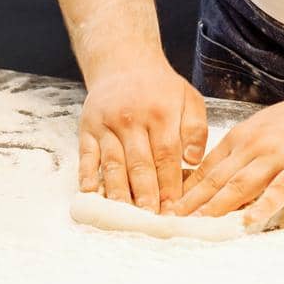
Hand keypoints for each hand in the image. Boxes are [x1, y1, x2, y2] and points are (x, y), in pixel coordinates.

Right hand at [78, 57, 207, 214]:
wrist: (123, 61)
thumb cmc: (160, 88)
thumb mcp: (188, 98)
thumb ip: (196, 129)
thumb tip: (192, 161)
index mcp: (161, 112)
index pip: (166, 156)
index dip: (170, 185)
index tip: (174, 210)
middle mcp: (132, 119)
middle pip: (139, 164)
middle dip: (146, 196)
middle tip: (151, 222)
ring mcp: (107, 124)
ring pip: (113, 164)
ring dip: (119, 193)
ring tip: (126, 217)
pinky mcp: (88, 128)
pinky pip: (87, 157)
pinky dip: (88, 178)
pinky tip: (94, 196)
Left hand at [166, 92, 283, 232]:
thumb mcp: (264, 130)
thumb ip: (244, 153)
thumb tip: (223, 182)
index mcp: (242, 137)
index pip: (206, 168)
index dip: (186, 191)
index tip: (167, 210)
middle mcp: (254, 146)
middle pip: (216, 179)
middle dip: (191, 204)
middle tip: (170, 224)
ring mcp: (277, 156)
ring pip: (240, 185)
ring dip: (216, 208)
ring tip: (197, 227)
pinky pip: (277, 191)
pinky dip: (261, 208)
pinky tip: (247, 223)